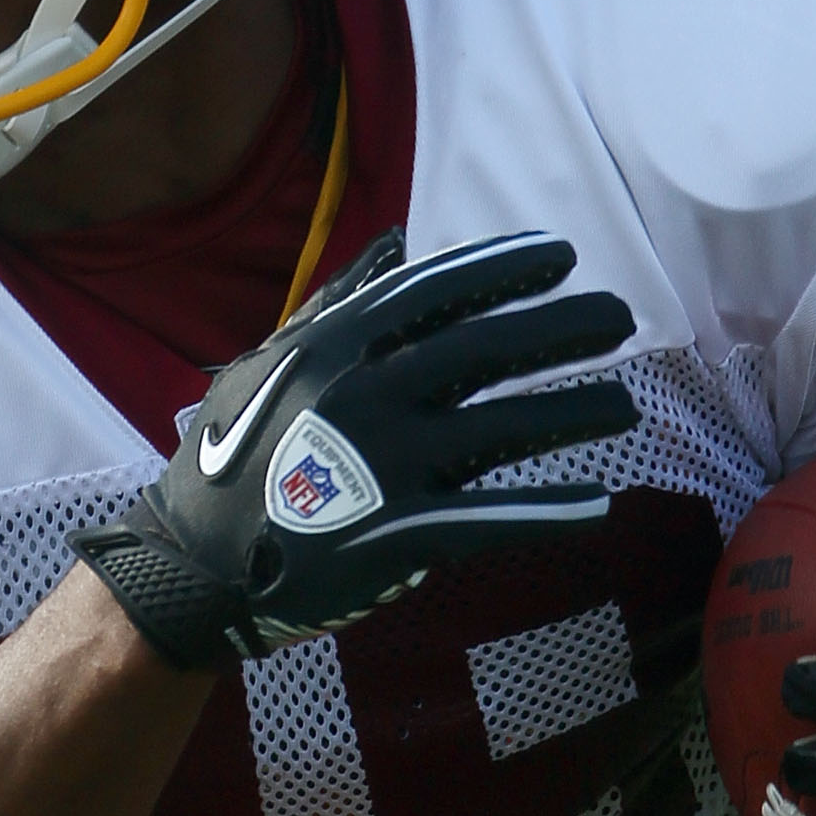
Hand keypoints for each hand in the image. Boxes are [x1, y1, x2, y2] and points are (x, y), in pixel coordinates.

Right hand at [72, 229, 637, 669]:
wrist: (190, 568)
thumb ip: (333, 304)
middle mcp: (366, 395)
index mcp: (334, 348)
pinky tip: (599, 504)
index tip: (561, 256)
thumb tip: (393, 247)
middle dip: (559, 326)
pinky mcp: (399, 534)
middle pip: (485, 348)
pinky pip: (491, 518)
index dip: (504, 268)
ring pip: (503, 427)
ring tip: (626, 406)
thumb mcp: (265, 365)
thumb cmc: (227, 463)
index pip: (436, 292)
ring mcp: (385, 465)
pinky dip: (547, 511)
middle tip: (618, 316)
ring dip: (573, 412)